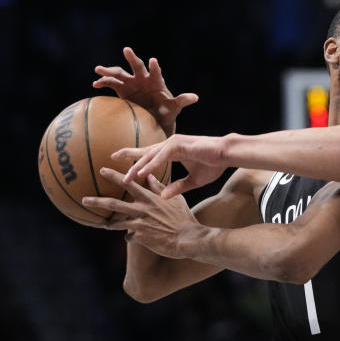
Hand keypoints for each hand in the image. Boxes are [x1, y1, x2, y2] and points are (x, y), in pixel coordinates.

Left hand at [82, 168, 203, 257]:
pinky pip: (130, 236)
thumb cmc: (183, 218)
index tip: (102, 170)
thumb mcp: (175, 199)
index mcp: (150, 199)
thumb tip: (150, 176)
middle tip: (84, 199)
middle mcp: (142, 210)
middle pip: (114, 204)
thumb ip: (160, 188)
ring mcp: (140, 224)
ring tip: (100, 223)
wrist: (188, 238)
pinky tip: (136, 238)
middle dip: (97, 201)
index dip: (115, 176)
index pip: (129, 183)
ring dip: (106, 223)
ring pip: (117, 222)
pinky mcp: (140, 237)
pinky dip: (131, 236)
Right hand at [93, 47, 197, 135]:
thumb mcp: (174, 108)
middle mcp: (143, 79)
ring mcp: (131, 83)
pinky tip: (95, 85)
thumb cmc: (166, 112)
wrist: (154, 119)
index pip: (156, 72)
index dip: (155, 67)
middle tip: (127, 50)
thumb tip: (195, 97)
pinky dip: (103, 83)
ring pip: (119, 73)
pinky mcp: (121, 90)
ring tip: (98, 69)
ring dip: (109, 71)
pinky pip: (110, 84)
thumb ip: (182, 101)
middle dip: (132, 58)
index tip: (153, 60)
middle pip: (137, 66)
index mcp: (156, 81)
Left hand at [113, 133, 228, 197]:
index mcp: (172, 151)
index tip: (119, 159)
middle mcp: (170, 145)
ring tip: (126, 177)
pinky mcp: (179, 145)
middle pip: (145, 151)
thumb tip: (163, 196)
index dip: (135, 157)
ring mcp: (174, 143)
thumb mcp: (193, 180)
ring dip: (138, 167)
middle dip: (128, 155)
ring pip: (151, 155)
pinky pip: (162, 156)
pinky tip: (143, 173)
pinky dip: (152, 165)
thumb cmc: (214, 165)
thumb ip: (177, 187)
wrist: (227, 155)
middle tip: (111, 158)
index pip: (150, 153)